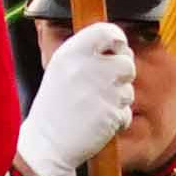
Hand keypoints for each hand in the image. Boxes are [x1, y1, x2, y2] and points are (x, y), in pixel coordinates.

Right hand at [9, 18, 142, 175]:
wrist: (47, 144)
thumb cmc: (55, 105)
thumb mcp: (61, 69)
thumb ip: (87, 53)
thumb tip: (119, 45)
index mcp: (72, 53)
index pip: (107, 31)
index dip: (117, 40)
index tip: (116, 50)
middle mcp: (88, 68)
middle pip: (126, 61)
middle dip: (121, 74)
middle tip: (105, 85)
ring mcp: (101, 91)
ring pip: (129, 89)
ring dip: (119, 99)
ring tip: (96, 106)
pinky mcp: (111, 113)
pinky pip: (126, 112)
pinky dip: (117, 119)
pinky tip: (98, 121)